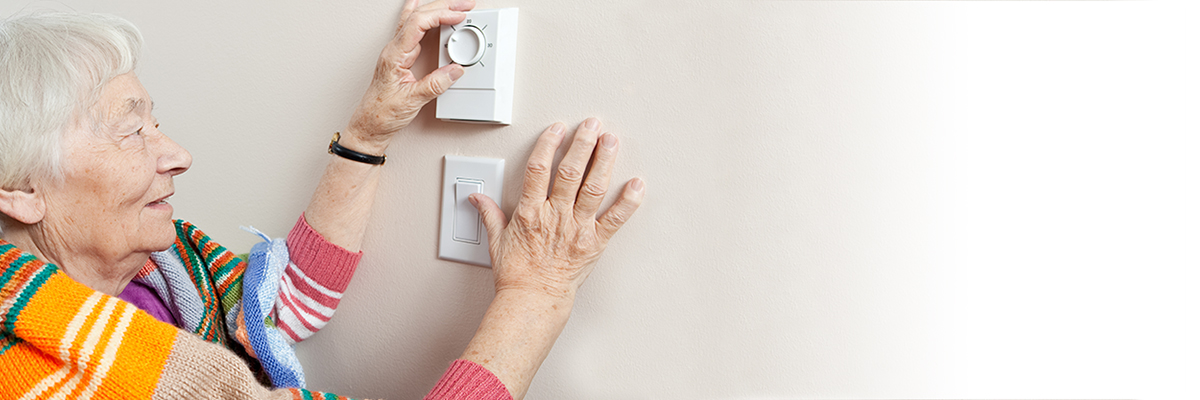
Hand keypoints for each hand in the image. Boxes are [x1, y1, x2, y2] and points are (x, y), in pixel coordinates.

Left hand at [344, 0, 474, 152]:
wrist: (369, 126)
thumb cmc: (381, 114)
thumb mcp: (413, 100)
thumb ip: (436, 84)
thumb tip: (456, 70)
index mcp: (394, 55)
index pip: (418, 23)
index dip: (440, 15)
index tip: (459, 16)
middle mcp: (394, 49)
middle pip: (418, 15)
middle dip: (443, 6)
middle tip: (465, 5)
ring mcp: (396, 52)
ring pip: (415, 19)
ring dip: (435, 9)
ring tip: (454, 5)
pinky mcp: (400, 57)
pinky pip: (412, 29)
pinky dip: (423, 17)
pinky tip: (425, 10)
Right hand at [470, 118, 645, 297]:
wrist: (533, 300)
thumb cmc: (516, 274)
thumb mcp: (496, 241)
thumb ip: (490, 214)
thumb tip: (477, 198)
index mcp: (530, 213)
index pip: (537, 170)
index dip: (548, 145)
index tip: (557, 128)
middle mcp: (555, 217)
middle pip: (569, 172)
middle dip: (582, 145)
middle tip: (592, 125)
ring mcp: (577, 229)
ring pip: (593, 188)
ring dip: (603, 162)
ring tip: (611, 141)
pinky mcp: (594, 243)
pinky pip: (615, 219)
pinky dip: (628, 201)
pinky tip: (637, 184)